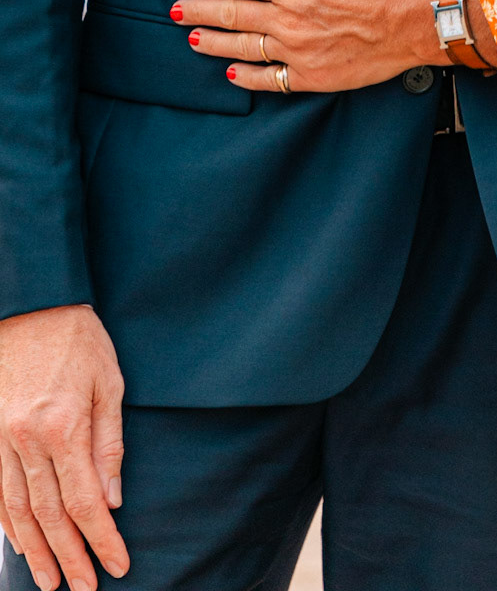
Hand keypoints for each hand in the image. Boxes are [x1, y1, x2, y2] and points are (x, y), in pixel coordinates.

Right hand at [0, 304, 127, 590]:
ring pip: (17, 511)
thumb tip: (113, 497)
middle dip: (69, 557)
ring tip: (49, 582)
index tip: (117, 565)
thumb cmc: (78, 337)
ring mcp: (0, 440)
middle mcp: (27, 440)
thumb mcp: (109, 381)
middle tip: (86, 587)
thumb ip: (110, 442)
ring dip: (34, 551)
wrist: (32, 302)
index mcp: (63, 427)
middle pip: (49, 516)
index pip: (86, 501)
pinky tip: (19, 542)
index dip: (101, 539)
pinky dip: (6, 523)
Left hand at [173, 0, 447, 92]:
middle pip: (231, 15)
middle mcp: (287, 19)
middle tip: (174, 11)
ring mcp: (297, 50)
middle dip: (198, 12)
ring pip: (243, 48)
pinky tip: (232, 73)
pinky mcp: (311, 75)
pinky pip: (270, 79)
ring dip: (213, 43)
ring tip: (192, 39)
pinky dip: (247, 77)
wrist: (412, 19)